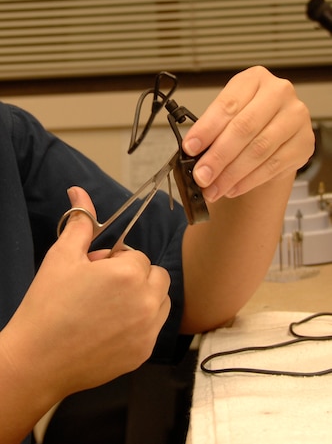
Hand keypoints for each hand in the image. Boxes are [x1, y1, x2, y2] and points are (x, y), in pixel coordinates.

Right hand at [1, 187, 170, 400]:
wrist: (37, 360)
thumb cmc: (48, 305)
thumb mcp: (62, 257)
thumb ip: (80, 223)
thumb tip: (79, 191)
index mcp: (128, 274)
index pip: (136, 255)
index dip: (114, 261)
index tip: (95, 272)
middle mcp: (146, 302)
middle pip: (155, 275)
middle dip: (134, 275)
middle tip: (104, 287)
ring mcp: (148, 330)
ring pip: (161, 300)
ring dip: (143, 297)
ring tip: (111, 305)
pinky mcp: (143, 353)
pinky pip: (154, 327)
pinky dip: (141, 323)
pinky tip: (111, 329)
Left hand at [183, 66, 314, 201]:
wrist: (275, 137)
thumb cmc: (247, 124)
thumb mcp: (227, 118)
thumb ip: (212, 131)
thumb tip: (193, 154)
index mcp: (254, 79)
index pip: (227, 105)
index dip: (206, 129)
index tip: (190, 148)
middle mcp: (279, 93)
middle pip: (244, 128)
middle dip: (218, 156)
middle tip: (201, 176)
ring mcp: (296, 117)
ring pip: (259, 150)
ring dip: (231, 174)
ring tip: (213, 188)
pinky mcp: (304, 143)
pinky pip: (272, 166)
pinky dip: (248, 181)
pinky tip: (232, 188)